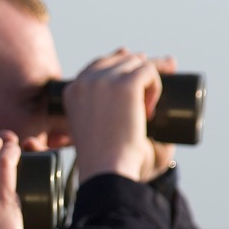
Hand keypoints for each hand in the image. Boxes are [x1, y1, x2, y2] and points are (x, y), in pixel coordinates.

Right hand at [64, 48, 174, 183]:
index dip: (122, 64)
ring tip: (148, 112)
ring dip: (149, 81)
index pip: (100, 64)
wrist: (106, 170)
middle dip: (141, 68)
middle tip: (154, 91)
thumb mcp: (94, 127)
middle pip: (120, 59)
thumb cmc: (105, 158)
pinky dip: (157, 86)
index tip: (140, 72)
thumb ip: (103, 111)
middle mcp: (84, 81)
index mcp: (72, 91)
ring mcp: (103, 81)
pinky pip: (148, 71)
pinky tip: (150, 110)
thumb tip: (140, 98)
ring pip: (136, 63)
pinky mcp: (124, 84)